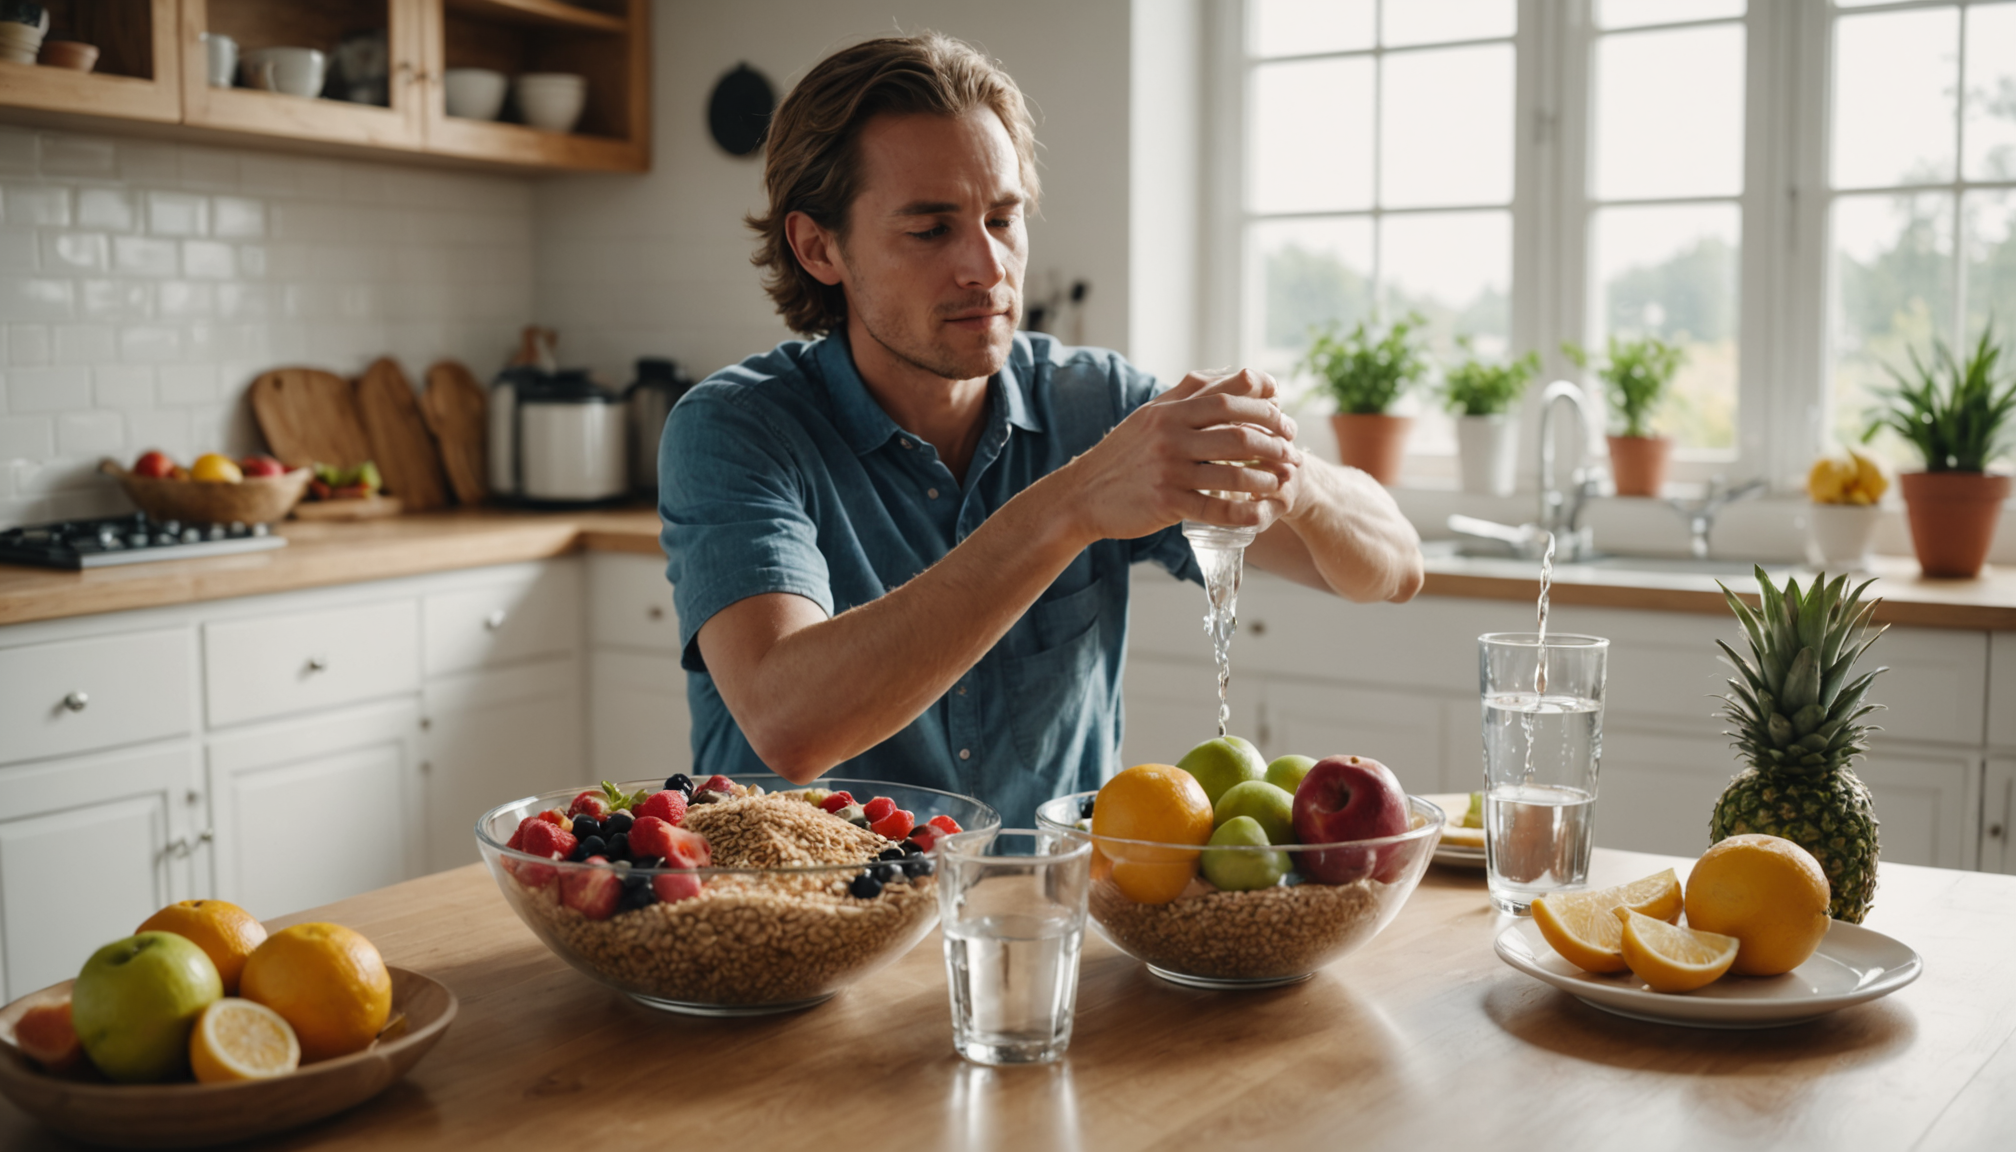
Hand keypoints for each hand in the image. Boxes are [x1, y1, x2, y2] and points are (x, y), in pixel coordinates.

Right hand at [1050, 368, 1302, 543]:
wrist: (1082, 494)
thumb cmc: (1124, 454)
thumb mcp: (1149, 414)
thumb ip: (1187, 392)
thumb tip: (1231, 374)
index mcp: (1170, 411)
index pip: (1229, 398)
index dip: (1264, 405)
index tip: (1283, 414)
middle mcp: (1170, 436)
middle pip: (1238, 433)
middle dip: (1274, 442)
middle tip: (1292, 451)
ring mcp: (1169, 471)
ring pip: (1232, 472)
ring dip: (1265, 478)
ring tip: (1282, 481)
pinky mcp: (1166, 503)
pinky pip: (1215, 509)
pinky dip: (1243, 512)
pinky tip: (1260, 514)